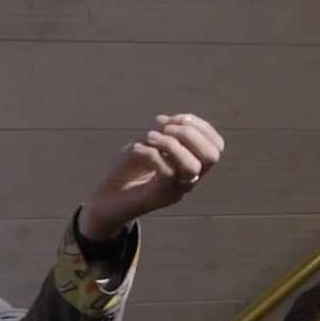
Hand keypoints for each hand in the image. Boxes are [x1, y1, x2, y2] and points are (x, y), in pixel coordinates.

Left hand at [81, 113, 224, 238]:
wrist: (103, 201)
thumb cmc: (125, 171)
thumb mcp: (145, 144)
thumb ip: (161, 131)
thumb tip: (168, 121)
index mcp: (190, 166)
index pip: (216, 146)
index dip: (201, 126)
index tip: (176, 119)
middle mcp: (187, 181)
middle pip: (212, 156)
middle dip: (191, 134)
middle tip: (165, 130)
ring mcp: (174, 192)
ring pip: (193, 167)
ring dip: (173, 144)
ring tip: (150, 137)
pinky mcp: (156, 197)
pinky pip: (167, 172)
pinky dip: (152, 153)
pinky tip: (137, 149)